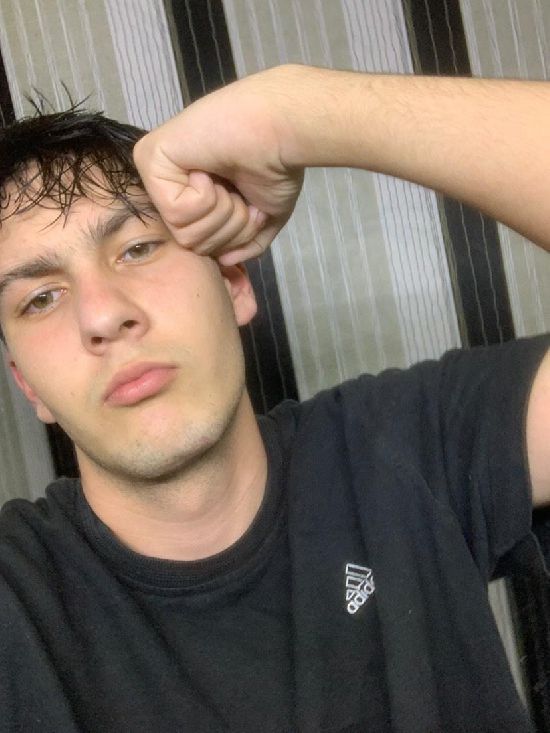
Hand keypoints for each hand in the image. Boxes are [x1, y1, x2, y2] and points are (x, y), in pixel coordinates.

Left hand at [133, 65, 306, 264]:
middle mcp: (169, 183)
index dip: (231, 236)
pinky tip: (211, 169)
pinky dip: (206, 197)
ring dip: (221, 212)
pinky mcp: (150, 158)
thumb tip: (223, 260)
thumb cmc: (276, 166)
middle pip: (190, 243)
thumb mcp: (263, 217)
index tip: (247, 205)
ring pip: (183, 232)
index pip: (199, 245)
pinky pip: (176, 211)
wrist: (282, 132)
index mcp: (191, 195)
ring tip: (229, 180)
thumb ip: (243, 243)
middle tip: (239, 191)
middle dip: (227, 226)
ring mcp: (155, 170)